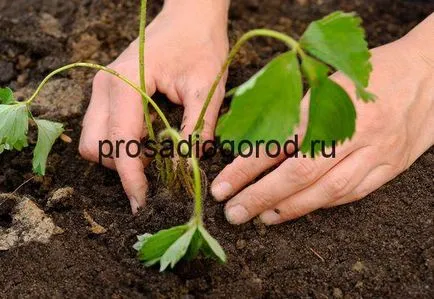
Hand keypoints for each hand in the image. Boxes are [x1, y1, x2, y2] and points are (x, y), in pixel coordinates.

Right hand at [79, 0, 228, 212]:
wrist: (190, 17)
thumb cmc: (200, 46)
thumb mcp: (206, 89)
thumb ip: (197, 129)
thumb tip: (190, 168)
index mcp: (126, 83)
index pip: (119, 142)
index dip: (130, 177)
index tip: (143, 200)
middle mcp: (106, 86)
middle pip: (94, 146)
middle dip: (120, 167)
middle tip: (155, 174)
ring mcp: (103, 88)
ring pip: (94, 139)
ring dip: (119, 156)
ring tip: (154, 155)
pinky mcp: (110, 91)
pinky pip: (103, 128)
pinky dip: (121, 143)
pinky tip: (149, 141)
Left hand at [211, 15, 433, 224]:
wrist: (430, 77)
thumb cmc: (369, 75)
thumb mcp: (328, 80)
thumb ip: (295, 109)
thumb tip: (252, 139)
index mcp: (331, 101)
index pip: (279, 140)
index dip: (246, 166)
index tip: (223, 185)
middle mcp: (354, 130)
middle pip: (300, 171)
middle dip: (261, 195)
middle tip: (233, 212)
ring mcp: (375, 151)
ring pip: (326, 190)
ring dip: (289, 208)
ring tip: (260, 218)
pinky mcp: (389, 167)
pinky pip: (351, 194)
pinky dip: (320, 206)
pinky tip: (296, 211)